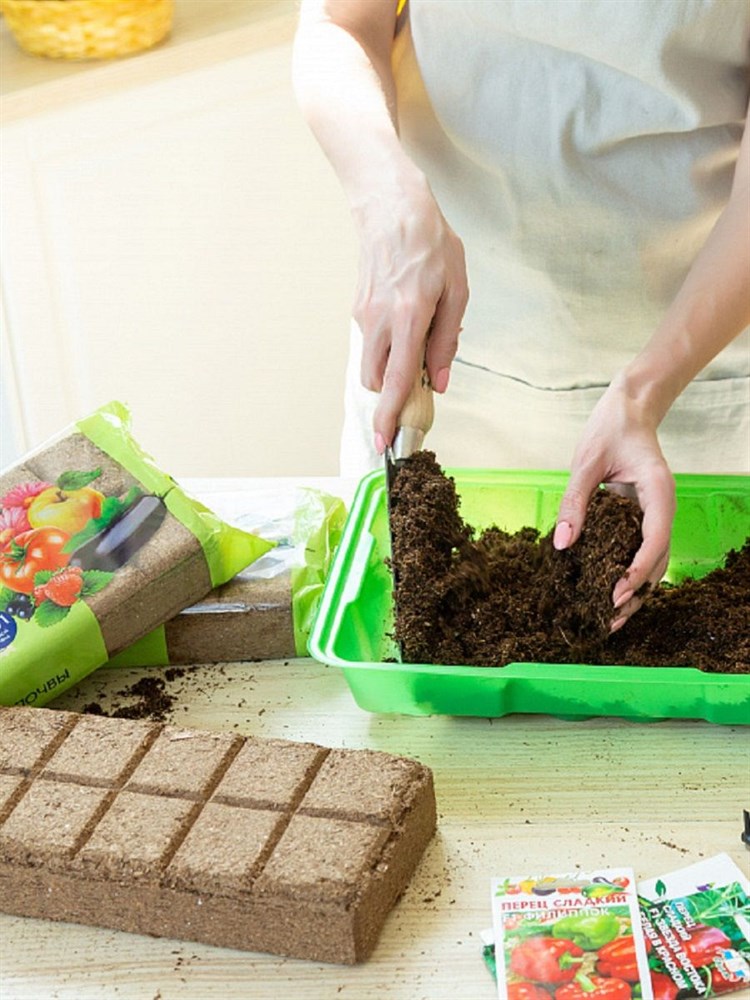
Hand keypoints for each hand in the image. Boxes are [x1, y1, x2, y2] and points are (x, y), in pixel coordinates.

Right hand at [351, 170, 468, 451]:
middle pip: (378, 381)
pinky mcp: (357, 310)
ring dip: (390, 369)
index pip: (397, 380)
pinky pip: (371, 344)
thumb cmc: (431, 244)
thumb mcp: (456, 289)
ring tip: (415, 341)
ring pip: (371, 366)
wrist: (391, 206)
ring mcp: (364, 316)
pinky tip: (405, 319)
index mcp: (410, 317)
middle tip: (420, 375)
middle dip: (394, 390)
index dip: (391, 416)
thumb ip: (447, 340)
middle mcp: (381, 322)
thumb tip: (438, 382)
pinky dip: (386, 348)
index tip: (385, 443)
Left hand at [553, 378, 675, 630]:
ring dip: (634, 590)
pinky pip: (640, 550)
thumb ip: (575, 503)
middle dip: (636, 593)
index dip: (636, 571)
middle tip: (610, 622)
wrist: (629, 409)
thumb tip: (562, 545)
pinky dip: (628, 572)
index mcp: (657, 492)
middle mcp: (662, 508)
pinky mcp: (643, 517)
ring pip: (653, 561)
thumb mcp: (586, 463)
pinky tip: (608, 591)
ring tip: (610, 618)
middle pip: (658, 561)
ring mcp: (655, 514)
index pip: (655, 540)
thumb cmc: (610, 428)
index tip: (616, 594)